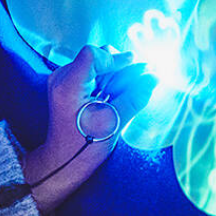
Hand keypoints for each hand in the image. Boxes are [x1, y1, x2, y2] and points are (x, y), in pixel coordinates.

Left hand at [23, 46, 155, 215]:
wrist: (63, 161)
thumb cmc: (84, 147)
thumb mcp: (113, 123)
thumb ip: (134, 98)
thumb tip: (154, 78)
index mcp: (69, 87)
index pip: (93, 55)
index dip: (117, 58)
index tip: (135, 64)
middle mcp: (61, 79)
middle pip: (96, 57)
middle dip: (119, 68)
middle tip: (137, 82)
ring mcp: (62, 81)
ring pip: (96, 65)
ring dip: (114, 75)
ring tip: (124, 95)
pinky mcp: (67, 86)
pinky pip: (91, 74)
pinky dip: (106, 82)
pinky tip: (115, 97)